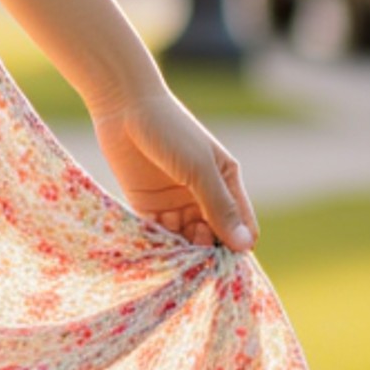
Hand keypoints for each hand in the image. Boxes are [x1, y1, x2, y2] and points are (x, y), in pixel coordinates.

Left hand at [84, 80, 258, 254]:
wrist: (123, 107)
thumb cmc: (170, 130)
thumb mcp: (199, 168)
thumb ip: (220, 206)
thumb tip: (246, 246)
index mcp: (225, 181)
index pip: (241, 225)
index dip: (238, 246)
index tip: (227, 263)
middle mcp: (202, 195)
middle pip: (213, 236)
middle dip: (208, 252)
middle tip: (198, 261)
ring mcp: (175, 201)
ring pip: (186, 239)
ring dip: (184, 251)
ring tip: (177, 256)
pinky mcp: (147, 205)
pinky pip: (159, 234)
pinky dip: (161, 244)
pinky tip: (159, 250)